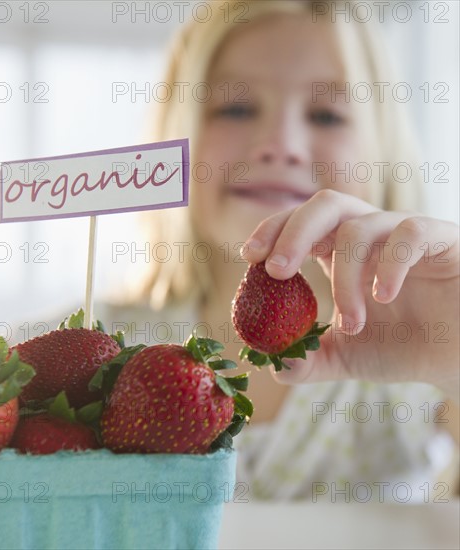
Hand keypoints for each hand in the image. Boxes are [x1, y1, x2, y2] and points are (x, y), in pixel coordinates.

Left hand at [241, 190, 459, 401]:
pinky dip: (390, 265)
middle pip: (324, 205)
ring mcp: (403, 233)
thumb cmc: (404, 346)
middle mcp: (369, 233)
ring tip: (352, 323)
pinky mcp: (442, 239)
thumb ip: (309, 359)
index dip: (272, 231)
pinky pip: (410, 234)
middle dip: (293, 233)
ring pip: (360, 228)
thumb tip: (272, 364)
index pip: (298, 222)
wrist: (459, 357)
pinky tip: (384, 298)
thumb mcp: (346, 357)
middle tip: (277, 271)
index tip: (249, 257)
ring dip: (345, 277)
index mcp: (338, 251)